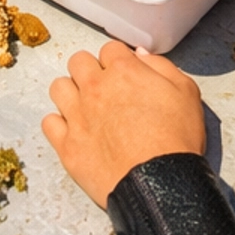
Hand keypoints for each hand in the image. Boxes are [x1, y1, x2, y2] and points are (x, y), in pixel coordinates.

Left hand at [42, 40, 206, 209]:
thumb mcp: (186, 92)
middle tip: (104, 89)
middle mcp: (95, 88)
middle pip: (78, 62)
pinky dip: (59, 124)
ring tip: (85, 107)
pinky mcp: (68, 146)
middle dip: (90, 71)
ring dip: (71, 93)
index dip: (118, 61)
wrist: (160, 185)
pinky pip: (49, 123)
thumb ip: (162, 66)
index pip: (109, 49)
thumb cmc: (176, 141)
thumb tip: (141, 55)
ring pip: (58, 88)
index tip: (124, 75)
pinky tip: (74, 131)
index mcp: (123, 70)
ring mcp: (78, 116)